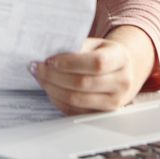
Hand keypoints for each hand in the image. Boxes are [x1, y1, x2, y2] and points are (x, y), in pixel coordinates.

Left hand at [31, 27, 154, 114]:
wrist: (122, 71)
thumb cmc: (104, 54)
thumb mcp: (95, 44)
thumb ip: (76, 47)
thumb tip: (48, 54)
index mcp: (120, 58)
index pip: (96, 63)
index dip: (70, 63)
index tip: (50, 59)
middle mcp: (122, 82)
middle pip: (83, 83)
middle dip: (54, 76)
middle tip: (37, 67)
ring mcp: (114, 101)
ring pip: (76, 99)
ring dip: (52, 88)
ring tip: (40, 77)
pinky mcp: (101, 114)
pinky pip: (74, 110)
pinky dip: (57, 99)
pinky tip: (49, 88)